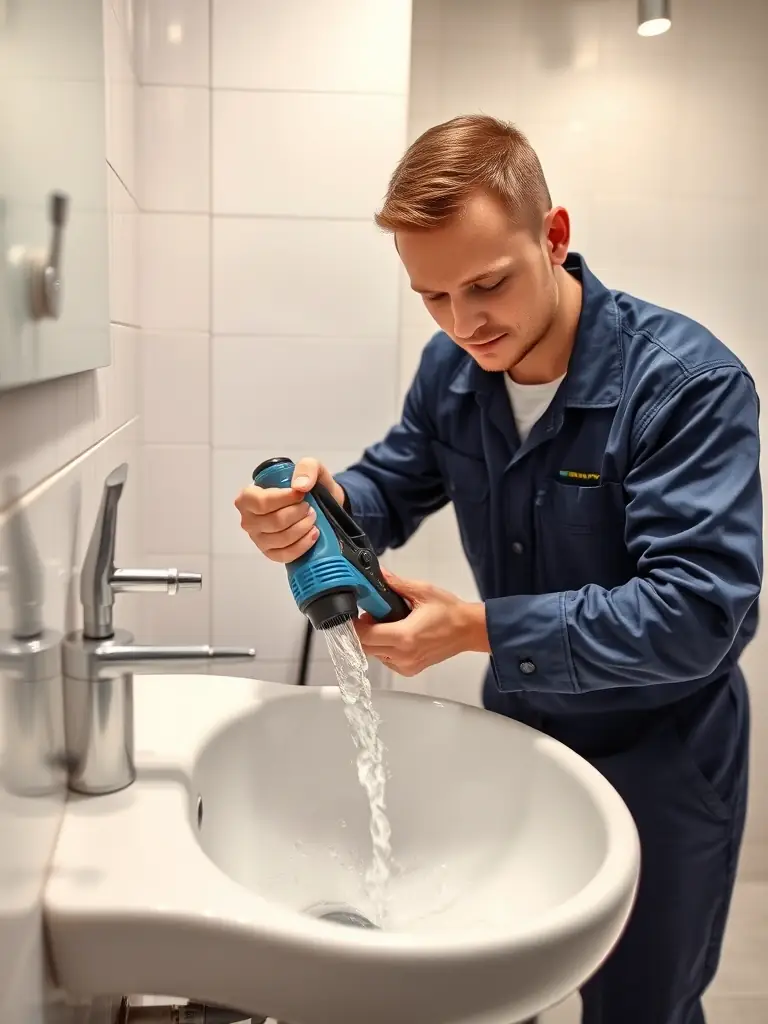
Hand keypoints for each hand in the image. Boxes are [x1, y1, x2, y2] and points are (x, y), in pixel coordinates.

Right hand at [234, 457, 345, 563]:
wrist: (319, 504)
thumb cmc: (306, 485)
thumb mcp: (310, 467)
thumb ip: (306, 468)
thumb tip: (300, 486)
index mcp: (248, 497)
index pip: (260, 502)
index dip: (283, 499)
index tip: (301, 495)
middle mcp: (249, 520)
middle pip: (274, 522)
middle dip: (297, 514)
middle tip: (309, 508)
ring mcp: (259, 539)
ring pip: (281, 539)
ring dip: (302, 528)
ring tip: (313, 519)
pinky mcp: (271, 554)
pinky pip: (285, 555)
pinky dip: (303, 545)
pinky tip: (313, 535)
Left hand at [354, 568, 489, 676]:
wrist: (468, 630)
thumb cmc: (449, 612)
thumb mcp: (422, 591)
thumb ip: (396, 584)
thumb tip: (378, 574)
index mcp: (405, 636)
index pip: (365, 636)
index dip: (354, 625)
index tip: (353, 613)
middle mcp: (403, 655)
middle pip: (366, 648)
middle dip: (363, 631)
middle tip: (371, 614)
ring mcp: (406, 665)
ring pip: (375, 654)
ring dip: (373, 639)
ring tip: (385, 622)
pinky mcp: (410, 669)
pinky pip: (386, 659)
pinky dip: (384, 647)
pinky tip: (395, 634)